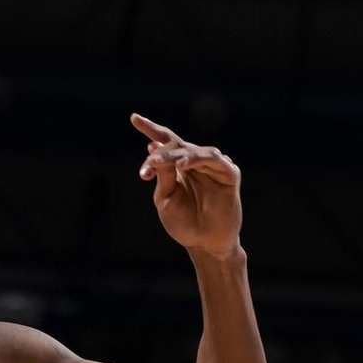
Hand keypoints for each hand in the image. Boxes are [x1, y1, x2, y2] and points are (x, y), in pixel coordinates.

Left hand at [132, 114, 242, 259]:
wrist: (204, 245)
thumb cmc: (183, 223)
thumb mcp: (165, 198)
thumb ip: (163, 175)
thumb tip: (154, 147)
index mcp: (178, 166)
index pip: (165, 142)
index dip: (151, 129)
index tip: (134, 118)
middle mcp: (196, 163)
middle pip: (178, 145)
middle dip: (162, 153)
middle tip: (149, 164)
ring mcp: (214, 167)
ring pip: (195, 151)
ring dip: (177, 155)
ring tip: (161, 163)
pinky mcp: (229, 175)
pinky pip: (214, 160)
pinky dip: (198, 158)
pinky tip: (184, 164)